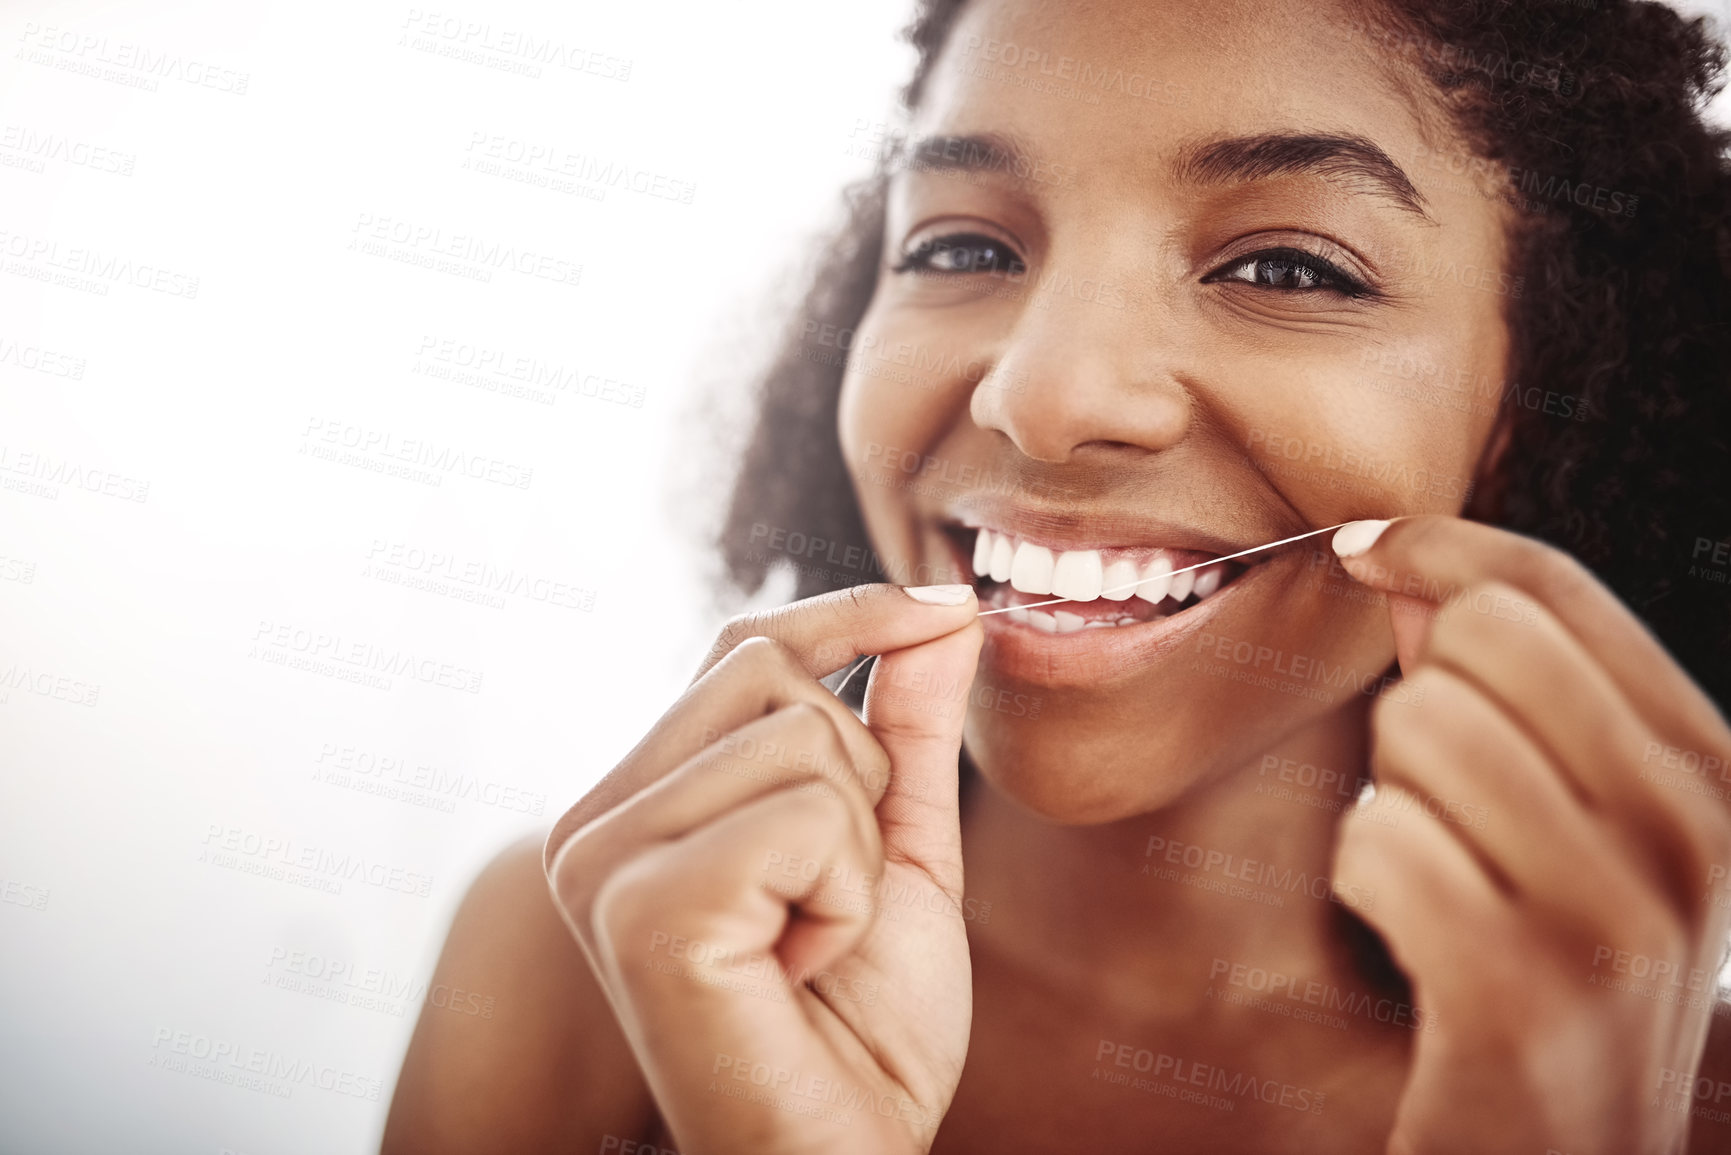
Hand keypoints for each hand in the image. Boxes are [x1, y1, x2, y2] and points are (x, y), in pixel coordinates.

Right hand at [544, 583, 983, 1154]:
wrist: (844, 1154)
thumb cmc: (863, 1023)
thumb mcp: (894, 846)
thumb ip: (906, 727)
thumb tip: (946, 607)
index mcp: (636, 801)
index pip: (739, 646)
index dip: (850, 614)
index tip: (947, 605)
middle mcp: (594, 822)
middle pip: (769, 671)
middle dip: (856, 784)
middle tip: (827, 901)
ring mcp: (603, 862)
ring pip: (799, 738)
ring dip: (856, 851)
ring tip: (810, 941)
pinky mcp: (640, 906)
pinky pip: (804, 815)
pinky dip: (846, 896)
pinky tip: (800, 967)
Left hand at [1328, 516, 1730, 1154]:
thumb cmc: (1544, 977)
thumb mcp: (1563, 827)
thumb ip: (1497, 690)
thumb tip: (1409, 569)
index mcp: (1716, 776)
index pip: (1558, 590)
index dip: (1439, 546)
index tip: (1362, 548)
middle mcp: (1698, 836)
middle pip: (1483, 639)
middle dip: (1422, 709)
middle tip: (1446, 807)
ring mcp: (1623, 917)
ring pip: (1422, 726)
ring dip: (1395, 800)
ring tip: (1442, 880)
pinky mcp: (1524, 993)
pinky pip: (1378, 838)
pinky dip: (1366, 878)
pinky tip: (1416, 941)